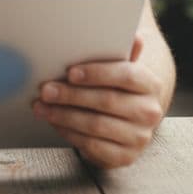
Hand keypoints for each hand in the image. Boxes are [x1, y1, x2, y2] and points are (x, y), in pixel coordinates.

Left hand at [31, 35, 164, 167]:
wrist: (131, 121)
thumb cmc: (117, 87)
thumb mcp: (120, 68)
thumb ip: (121, 53)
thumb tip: (134, 37)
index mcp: (151, 84)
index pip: (126, 75)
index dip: (97, 73)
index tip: (70, 72)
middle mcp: (150, 112)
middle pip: (107, 101)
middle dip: (71, 95)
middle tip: (45, 89)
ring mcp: (139, 137)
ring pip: (96, 125)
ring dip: (64, 115)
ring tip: (41, 106)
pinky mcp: (126, 157)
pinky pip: (92, 146)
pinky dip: (69, 133)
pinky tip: (55, 122)